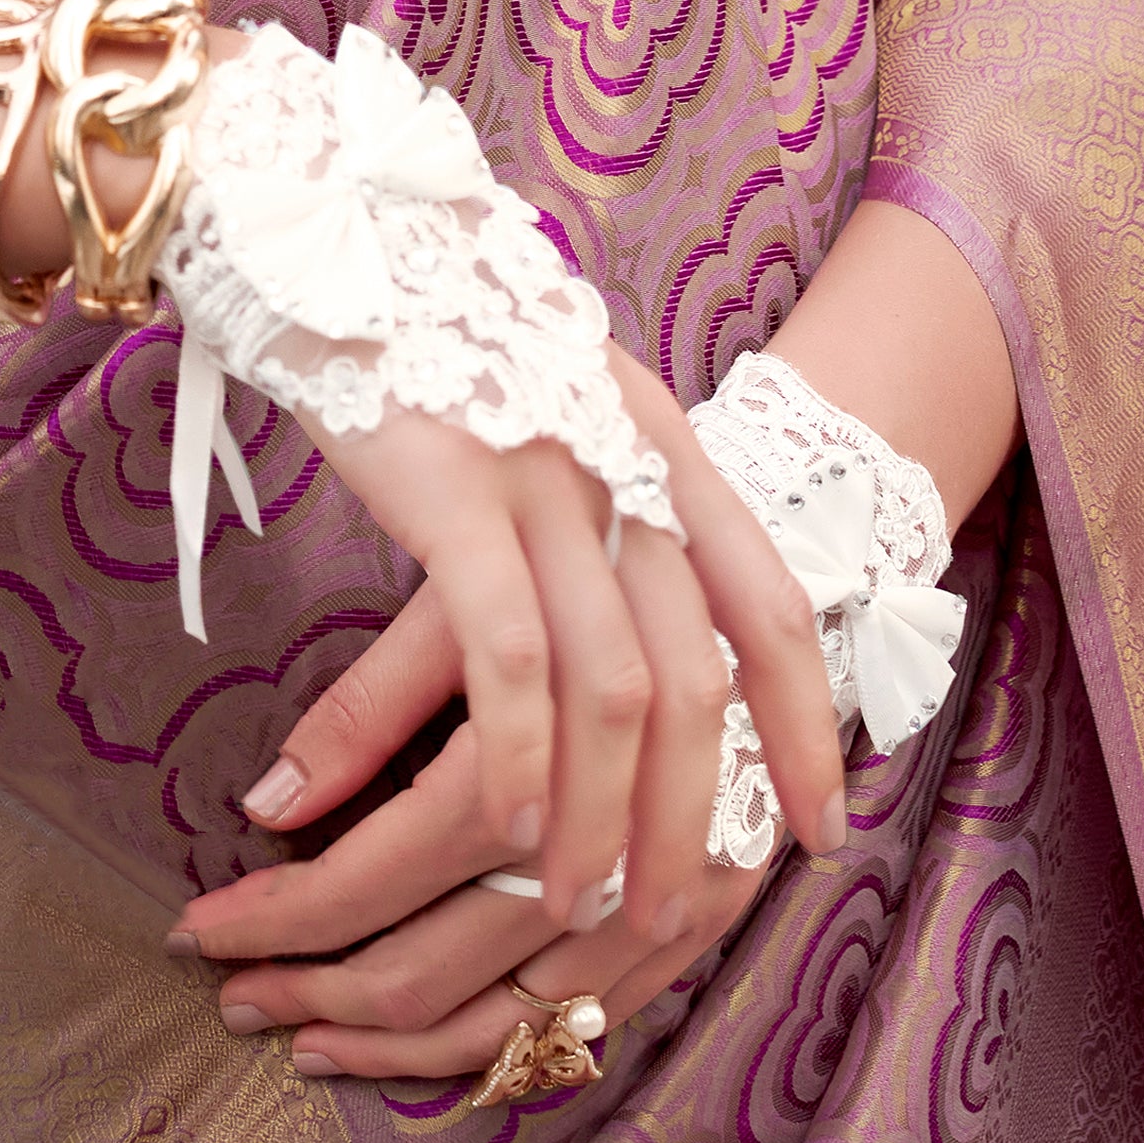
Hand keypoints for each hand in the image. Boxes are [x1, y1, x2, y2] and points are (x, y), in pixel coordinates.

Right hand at [176, 351, 844, 1076]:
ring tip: (583, 906)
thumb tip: (632, 634)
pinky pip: (511, 654)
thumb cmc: (431, 335)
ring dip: (608, 819)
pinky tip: (509, 825)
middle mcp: (624, 457)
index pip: (767, 601)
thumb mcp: (554, 403)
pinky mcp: (454, 492)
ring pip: (616, 687)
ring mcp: (545, 473)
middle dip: (701, 817)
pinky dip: (521, 755)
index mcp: (661, 438)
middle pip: (701, 673)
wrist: (326, 221)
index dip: (804, 724)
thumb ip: (604, 497)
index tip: (816, 829)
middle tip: (674, 921)